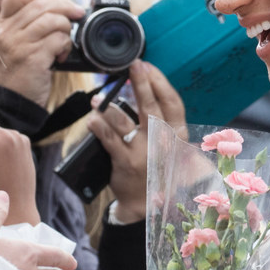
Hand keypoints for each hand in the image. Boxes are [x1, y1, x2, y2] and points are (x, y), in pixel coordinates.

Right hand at [0, 0, 84, 106]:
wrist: (14, 105)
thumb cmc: (21, 76)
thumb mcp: (18, 47)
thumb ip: (30, 27)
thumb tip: (61, 8)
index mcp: (2, 27)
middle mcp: (7, 32)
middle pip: (41, 4)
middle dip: (66, 7)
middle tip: (78, 14)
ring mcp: (18, 44)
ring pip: (53, 19)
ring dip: (67, 29)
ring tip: (65, 43)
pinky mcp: (32, 57)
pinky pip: (59, 39)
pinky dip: (66, 46)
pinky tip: (62, 57)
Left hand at [87, 61, 184, 223]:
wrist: (148, 204)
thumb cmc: (158, 167)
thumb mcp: (171, 146)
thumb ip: (162, 121)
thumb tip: (147, 88)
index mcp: (176, 135)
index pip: (172, 103)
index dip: (160, 82)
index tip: (148, 66)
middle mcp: (162, 142)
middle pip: (150, 107)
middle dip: (141, 83)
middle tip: (132, 66)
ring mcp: (143, 152)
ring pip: (124, 121)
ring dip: (109, 106)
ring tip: (98, 98)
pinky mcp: (124, 162)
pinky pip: (108, 139)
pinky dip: (98, 126)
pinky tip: (92, 119)